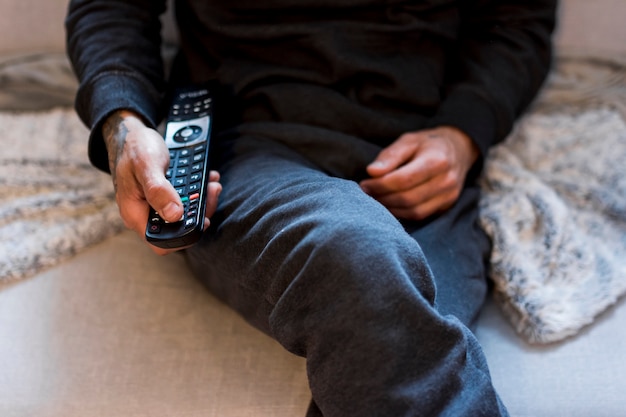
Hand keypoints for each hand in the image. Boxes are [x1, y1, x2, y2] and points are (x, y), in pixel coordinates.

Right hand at [103, 110, 221, 254]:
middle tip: (212, 191)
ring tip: (212, 184)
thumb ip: (158, 191)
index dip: (184, 237)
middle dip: (199, 212)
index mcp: (135, 213)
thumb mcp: (146, 165)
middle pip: (178, 228)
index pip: (161, 242)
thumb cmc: (135, 147)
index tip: (203, 220)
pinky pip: (184, 201)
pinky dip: (197, 191)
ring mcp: (154, 206)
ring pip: (184, 215)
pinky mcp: (164, 197)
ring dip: (201, 201)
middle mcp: (145, 214)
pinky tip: (207, 179)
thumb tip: (175, 215)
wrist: (130, 134)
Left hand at [359, 126, 477, 220]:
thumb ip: (390, 155)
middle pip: (408, 198)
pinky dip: (401, 213)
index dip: (380, 185)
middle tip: (367, 193)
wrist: (459, 150)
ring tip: (376, 199)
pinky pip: (420, 215)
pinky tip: (390, 204)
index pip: (403, 180)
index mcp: (437, 160)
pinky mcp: (446, 206)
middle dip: (383, 198)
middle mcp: (446, 180)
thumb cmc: (428, 144)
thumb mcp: (409, 140)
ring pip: (413, 211)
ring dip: (390, 208)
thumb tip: (371, 172)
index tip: (365, 184)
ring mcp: (449, 196)